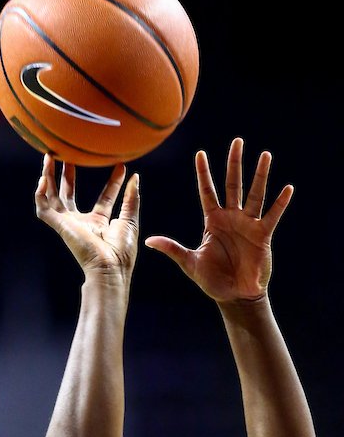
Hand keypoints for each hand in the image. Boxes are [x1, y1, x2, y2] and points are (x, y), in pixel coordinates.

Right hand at [35, 154, 139, 280]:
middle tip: (69, 154)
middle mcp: (81, 222)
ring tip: (49, 157)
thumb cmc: (120, 251)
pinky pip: (43, 208)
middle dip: (69, 175)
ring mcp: (68, 223)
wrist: (108, 266)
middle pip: (70, 194)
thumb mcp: (130, 220)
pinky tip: (42, 179)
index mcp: (100, 223)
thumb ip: (131, 198)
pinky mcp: (58, 226)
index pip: (105, 198)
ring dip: (49, 177)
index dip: (113, 183)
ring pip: (53, 197)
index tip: (121, 167)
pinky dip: (40, 194)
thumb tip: (135, 177)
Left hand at [145, 137, 292, 302]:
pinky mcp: (263, 235)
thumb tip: (148, 240)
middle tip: (237, 140)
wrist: (235, 296)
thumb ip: (173, 249)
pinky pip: (272, 216)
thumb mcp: (190, 263)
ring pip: (254, 194)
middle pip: (232, 184)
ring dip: (260, 175)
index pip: (207, 191)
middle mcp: (230, 217)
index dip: (204, 173)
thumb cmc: (212, 280)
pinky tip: (288, 188)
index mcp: (212, 220)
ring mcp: (248, 224)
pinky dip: (280, 203)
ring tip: (265, 154)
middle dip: (234, 163)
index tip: (200, 153)